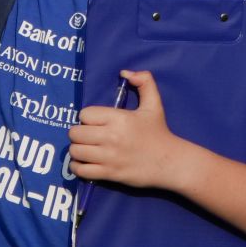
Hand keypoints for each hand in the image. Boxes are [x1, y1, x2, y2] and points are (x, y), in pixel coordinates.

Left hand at [68, 70, 187, 190]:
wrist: (169, 162)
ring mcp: (109, 157)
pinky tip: (83, 163)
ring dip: (77, 149)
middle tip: (88, 136)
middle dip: (79, 133)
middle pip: (75, 133)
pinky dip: (77, 167)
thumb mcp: (154, 104)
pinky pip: (81, 170)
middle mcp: (111, 137)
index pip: (85, 114)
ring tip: (85, 148)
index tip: (95, 122)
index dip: (87, 117)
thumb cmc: (159, 132)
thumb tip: (125, 73)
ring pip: (76, 151)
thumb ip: (144, 82)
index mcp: (119, 118)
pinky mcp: (109, 174)